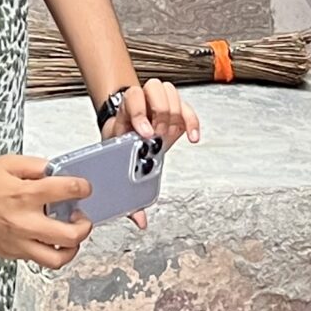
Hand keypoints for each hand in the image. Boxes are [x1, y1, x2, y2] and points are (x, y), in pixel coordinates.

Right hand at [0, 155, 95, 268]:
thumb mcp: (9, 163)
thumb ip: (36, 166)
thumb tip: (57, 172)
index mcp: (25, 194)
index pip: (67, 191)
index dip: (82, 187)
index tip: (84, 187)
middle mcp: (24, 222)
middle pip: (70, 235)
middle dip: (84, 226)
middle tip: (81, 218)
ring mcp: (17, 242)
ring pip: (57, 259)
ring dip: (71, 248)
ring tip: (69, 236)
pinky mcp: (10, 253)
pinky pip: (37, 259)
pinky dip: (48, 250)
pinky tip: (46, 237)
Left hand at [101, 80, 199, 226]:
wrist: (122, 130)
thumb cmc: (119, 147)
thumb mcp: (117, 165)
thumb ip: (128, 194)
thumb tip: (140, 221)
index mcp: (125, 114)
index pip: (133, 98)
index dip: (140, 112)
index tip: (145, 132)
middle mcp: (142, 104)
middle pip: (153, 89)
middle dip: (159, 114)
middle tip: (158, 135)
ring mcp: (158, 104)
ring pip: (168, 90)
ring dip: (173, 113)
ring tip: (170, 134)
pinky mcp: (174, 110)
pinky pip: (187, 108)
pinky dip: (192, 120)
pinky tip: (193, 137)